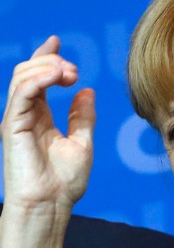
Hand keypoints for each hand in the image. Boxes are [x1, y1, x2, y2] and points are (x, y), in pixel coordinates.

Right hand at [0, 35, 95, 247]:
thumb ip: (82, 117)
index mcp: (40, 118)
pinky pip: (20, 93)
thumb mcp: (82, 143)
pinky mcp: (12, 126)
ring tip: (68, 71)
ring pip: (22, 77)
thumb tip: (86, 91)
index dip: (46, 58)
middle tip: (74, 69)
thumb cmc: (65, 183)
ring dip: (47, 67)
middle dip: (51, 61)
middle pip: (29, 73)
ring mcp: (16, 119)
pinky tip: (58, 75)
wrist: (51, 206)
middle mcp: (25, 115)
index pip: (37, 79)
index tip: (58, 42)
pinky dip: (38, 79)